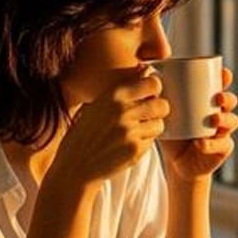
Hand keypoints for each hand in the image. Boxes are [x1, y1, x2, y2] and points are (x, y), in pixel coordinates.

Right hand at [48, 67, 167, 192]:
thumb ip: (120, 91)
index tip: (149, 95)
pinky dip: (144, 144)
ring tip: (136, 132)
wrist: (75, 167)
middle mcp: (122, 110)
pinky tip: (127, 146)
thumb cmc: (84, 135)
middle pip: (162, 104)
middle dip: (158, 110)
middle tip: (148, 116)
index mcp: (112, 95)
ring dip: (152, 128)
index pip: (152, 83)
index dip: (154, 89)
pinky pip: (152, 142)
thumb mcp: (96, 106)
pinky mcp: (135, 150)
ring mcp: (130, 131)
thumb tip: (146, 71)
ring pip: (159, 124)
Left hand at [160, 67, 237, 181]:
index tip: (223, 74)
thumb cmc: (172, 135)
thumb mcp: (165, 116)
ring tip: (214, 119)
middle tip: (218, 97)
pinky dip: (211, 144)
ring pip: (232, 121)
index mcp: (207, 103)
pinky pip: (223, 144)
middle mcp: (219, 114)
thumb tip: (146, 78)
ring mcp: (223, 132)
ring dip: (225, 118)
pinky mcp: (222, 149)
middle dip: (227, 97)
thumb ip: (159, 100)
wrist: (178, 164)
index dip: (224, 78)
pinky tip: (201, 143)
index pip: (220, 86)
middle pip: (230, 101)